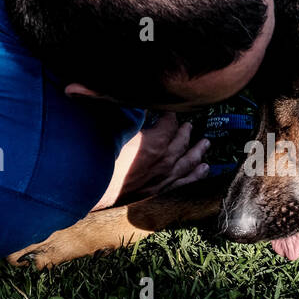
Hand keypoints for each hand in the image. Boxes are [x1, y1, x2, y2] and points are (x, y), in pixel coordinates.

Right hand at [95, 114, 209, 208]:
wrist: (92, 188)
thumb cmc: (100, 158)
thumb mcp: (115, 129)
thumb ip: (130, 116)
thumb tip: (140, 106)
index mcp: (155, 142)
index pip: (170, 123)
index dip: (170, 115)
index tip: (170, 111)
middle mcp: (164, 160)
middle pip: (181, 142)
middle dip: (186, 132)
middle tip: (190, 126)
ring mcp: (164, 178)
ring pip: (188, 162)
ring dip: (198, 151)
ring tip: (206, 144)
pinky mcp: (159, 192)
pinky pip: (184, 182)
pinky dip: (196, 175)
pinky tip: (204, 170)